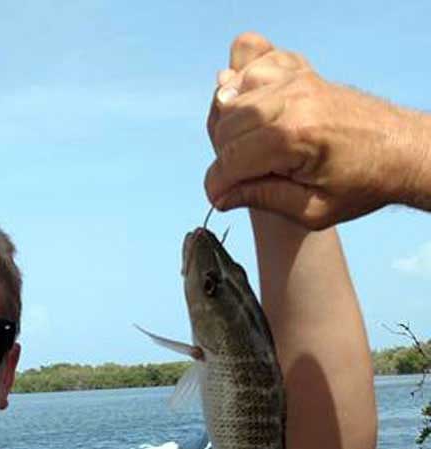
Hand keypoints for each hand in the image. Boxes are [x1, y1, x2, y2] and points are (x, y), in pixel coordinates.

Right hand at [204, 32, 416, 229]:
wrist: (399, 150)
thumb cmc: (361, 183)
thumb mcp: (312, 210)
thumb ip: (262, 199)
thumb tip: (221, 196)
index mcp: (296, 137)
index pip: (231, 160)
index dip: (218, 186)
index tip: (221, 199)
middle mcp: (293, 100)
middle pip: (226, 125)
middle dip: (222, 157)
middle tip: (239, 178)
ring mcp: (296, 79)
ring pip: (231, 96)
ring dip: (228, 126)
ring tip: (246, 150)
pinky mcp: (300, 70)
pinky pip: (251, 68)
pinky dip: (240, 89)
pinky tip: (251, 116)